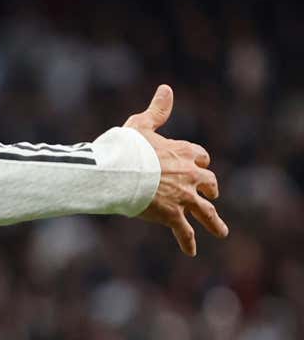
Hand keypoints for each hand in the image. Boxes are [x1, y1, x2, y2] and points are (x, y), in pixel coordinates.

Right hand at [127, 85, 226, 255]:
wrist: (118, 173)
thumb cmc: (126, 147)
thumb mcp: (141, 124)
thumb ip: (157, 111)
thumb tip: (167, 88)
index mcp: (181, 152)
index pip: (199, 156)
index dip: (198, 161)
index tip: (198, 165)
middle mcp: (189, 175)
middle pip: (208, 183)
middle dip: (210, 190)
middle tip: (210, 196)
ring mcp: (183, 197)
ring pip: (205, 212)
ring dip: (214, 222)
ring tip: (222, 231)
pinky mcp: (172, 216)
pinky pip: (184, 231)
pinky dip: (188, 241)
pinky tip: (191, 251)